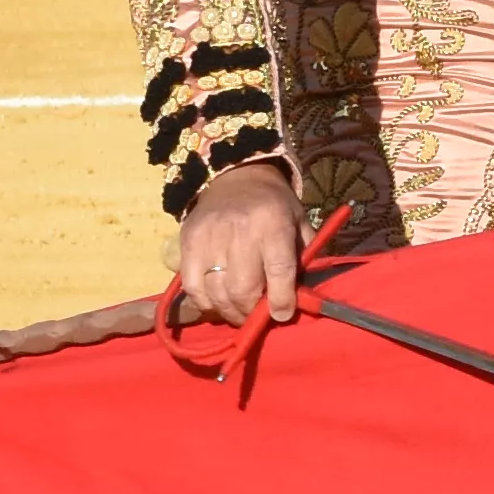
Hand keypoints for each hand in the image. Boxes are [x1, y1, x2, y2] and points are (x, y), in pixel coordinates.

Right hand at [172, 163, 311, 326]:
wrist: (236, 176)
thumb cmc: (274, 206)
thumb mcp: (299, 223)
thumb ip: (304, 259)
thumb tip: (305, 299)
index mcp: (273, 224)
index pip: (279, 271)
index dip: (281, 301)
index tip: (282, 315)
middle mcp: (240, 230)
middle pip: (243, 289)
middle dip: (251, 312)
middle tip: (256, 317)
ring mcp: (209, 236)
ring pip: (216, 292)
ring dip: (230, 312)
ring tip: (239, 312)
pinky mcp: (188, 241)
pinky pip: (192, 286)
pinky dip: (205, 303)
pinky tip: (217, 302)